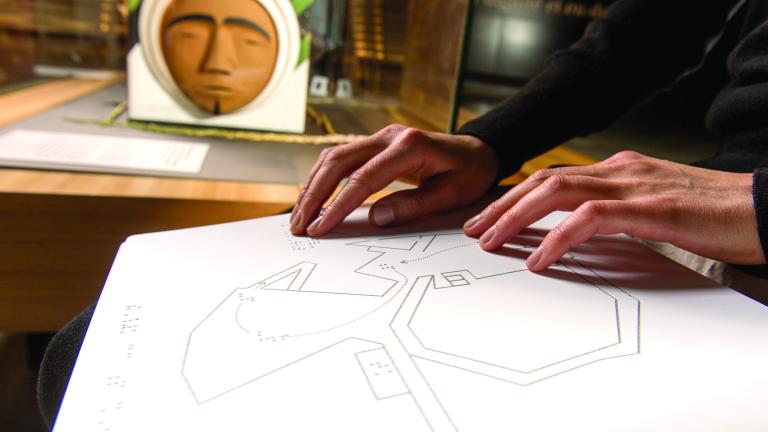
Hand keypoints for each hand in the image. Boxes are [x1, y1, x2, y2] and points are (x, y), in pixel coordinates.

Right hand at [290, 124, 498, 235]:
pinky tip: (313, 198)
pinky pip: (341, 157)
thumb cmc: (469, 174)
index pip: (363, 178)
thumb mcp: (451, 195)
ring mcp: (380, 136)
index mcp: (409, 146)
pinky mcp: (375, 144)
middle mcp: (389, 135)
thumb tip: (375, 218)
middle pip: (338, 161)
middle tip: (299, 226)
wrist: (478, 150)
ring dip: (313, 186)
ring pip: (333, 156)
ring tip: (299, 216)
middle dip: (314, 196)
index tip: (320, 229)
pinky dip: (323, 178)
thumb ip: (413, 206)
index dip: (338, 205)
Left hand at [463, 150, 764, 270]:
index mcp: (620, 170)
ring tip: (492, 242)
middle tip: (475, 230)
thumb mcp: (655, 207)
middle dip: (504, 205)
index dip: (517, 197)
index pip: (555, 177)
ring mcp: (634, 185)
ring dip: (517, 217)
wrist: (766, 208)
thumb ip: (619, 212)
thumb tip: (580, 230)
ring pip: (557, 191)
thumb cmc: (714, 213)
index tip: (490, 219)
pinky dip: (557, 237)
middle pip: (545, 180)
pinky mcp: (650, 208)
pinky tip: (538, 259)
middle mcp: (620, 171)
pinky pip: (589, 218)